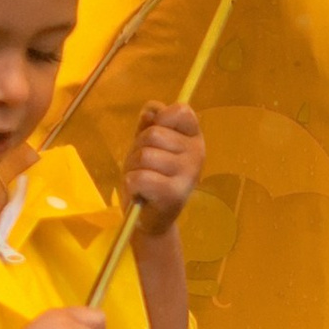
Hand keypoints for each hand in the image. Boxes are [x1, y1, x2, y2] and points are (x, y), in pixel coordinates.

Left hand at [124, 98, 203, 234]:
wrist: (151, 218)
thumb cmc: (150, 176)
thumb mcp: (147, 145)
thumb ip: (149, 124)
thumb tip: (151, 111)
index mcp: (193, 138)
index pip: (181, 110)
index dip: (160, 119)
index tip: (157, 138)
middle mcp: (197, 153)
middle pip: (153, 134)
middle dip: (138, 149)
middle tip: (144, 167)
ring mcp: (188, 174)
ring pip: (144, 156)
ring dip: (134, 168)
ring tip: (143, 181)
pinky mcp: (174, 194)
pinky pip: (140, 178)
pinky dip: (132, 185)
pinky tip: (141, 193)